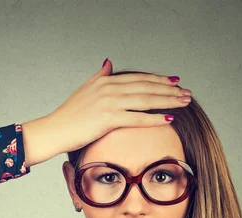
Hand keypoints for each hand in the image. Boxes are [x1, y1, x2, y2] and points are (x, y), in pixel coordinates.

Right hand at [22, 59, 191, 165]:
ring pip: (145, 100)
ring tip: (184, 103)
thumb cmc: (69, 115)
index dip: (158, 79)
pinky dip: (154, 118)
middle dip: (169, 89)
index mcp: (105, 81)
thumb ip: (99, 76)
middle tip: (187, 93)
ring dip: (167, 101)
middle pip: (146, 87)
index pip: (138, 78)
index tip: (174, 82)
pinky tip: (169, 119)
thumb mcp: (85, 89)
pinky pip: (137, 118)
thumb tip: (109, 63)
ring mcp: (109, 103)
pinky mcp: (108, 118)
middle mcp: (109, 88)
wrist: (54, 130)